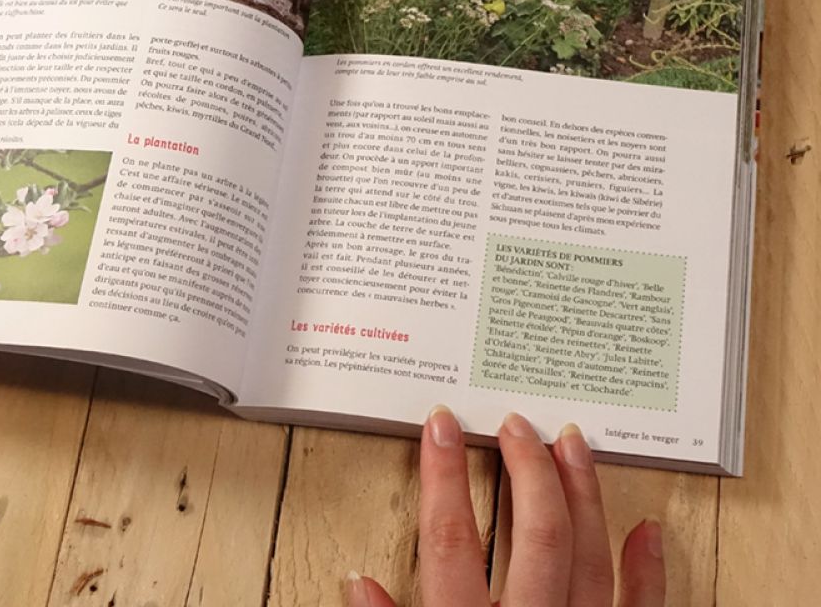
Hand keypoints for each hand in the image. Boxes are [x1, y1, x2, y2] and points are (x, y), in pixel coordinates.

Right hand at [346, 409, 664, 606]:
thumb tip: (359, 584)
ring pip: (589, 557)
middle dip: (525, 468)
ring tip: (574, 443)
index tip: (440, 424)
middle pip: (534, 534)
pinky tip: (649, 526)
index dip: (443, 474)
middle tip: (514, 423)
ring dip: (584, 494)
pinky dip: (649, 571)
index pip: (451, 537)